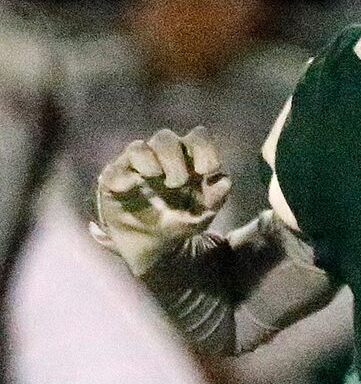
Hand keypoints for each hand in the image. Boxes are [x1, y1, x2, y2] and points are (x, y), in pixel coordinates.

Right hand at [89, 126, 230, 276]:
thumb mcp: (202, 215)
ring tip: (157, 180)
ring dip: (151, 162)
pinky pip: (115, 169)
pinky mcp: (114, 179)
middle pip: (165, 137)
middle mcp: (160, 158)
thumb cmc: (180, 222)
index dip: (204, 147)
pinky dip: (124, 176)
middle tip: (179, 183)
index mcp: (188, 161)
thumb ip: (215, 199)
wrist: (153, 245)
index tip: (208, 170)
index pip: (197, 138)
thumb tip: (224, 181)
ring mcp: (135, 166)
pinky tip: (132, 186)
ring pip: (139, 147)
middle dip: (174, 158)